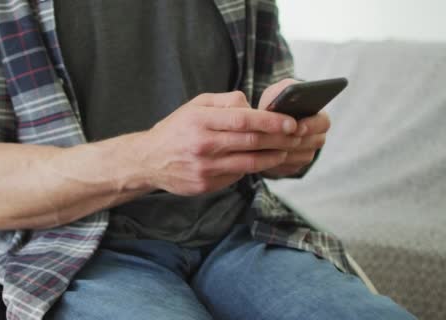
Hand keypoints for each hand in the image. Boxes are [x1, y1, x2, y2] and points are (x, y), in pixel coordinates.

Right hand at [134, 91, 300, 195]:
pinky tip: (260, 160)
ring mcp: (205, 168)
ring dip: (272, 156)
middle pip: (251, 142)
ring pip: (249, 163)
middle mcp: (203, 145)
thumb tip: (253, 105)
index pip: (244, 120)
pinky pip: (237, 175)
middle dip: (280, 138)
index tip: (290, 122)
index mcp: (201, 120)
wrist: (148, 160)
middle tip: (297, 136)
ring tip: (285, 150)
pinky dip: (252, 167)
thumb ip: (225, 102)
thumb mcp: (195, 106)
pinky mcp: (206, 185)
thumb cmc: (176, 129)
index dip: (271, 122)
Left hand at [258, 79, 330, 177]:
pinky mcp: (294, 167)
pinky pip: (289, 167)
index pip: (323, 122)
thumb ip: (285, 89)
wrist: (262, 125)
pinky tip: (265, 155)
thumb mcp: (278, 92)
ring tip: (268, 146)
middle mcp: (317, 137)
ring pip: (300, 156)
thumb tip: (289, 93)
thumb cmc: (273, 104)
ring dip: (285, 150)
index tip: (296, 127)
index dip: (311, 125)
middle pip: (313, 142)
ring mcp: (307, 153)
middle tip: (279, 138)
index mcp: (318, 117)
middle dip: (295, 139)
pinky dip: (277, 161)